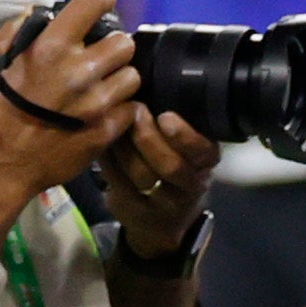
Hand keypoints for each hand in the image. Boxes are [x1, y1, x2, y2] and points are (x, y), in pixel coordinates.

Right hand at [0, 0, 139, 199]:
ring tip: (102, 86)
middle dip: (113, 46)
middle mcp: (79, 70)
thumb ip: (16, 31)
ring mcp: (97, 102)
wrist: (1, 163)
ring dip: (119, 78)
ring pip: (132, 76)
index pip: (94, 2)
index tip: (101, 4)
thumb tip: (35, 11)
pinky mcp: (107, 130)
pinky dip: (120, 108)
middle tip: (100, 56)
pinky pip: (130, 109)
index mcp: (51, 46)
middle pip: (124, 42)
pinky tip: (102, 111)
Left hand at [99, 105, 216, 263]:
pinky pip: (116, 180)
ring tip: (112, 119)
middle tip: (133, 110)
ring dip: (123, 144)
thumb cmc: (173, 169)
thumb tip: (148, 84)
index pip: (202, 152)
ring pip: (140, 175)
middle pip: (170, 166)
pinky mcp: (134, 210)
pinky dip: (107, 156)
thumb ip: (175, 126)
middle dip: (148, 137)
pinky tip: (99, 137)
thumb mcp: (187, 150)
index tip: (166, 116)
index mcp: (205, 165)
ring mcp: (161, 204)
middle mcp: (189, 188)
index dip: (185, 136)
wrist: (161, 222)